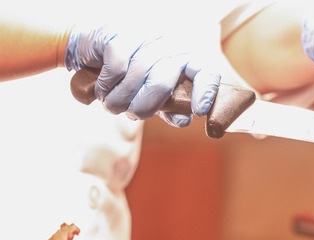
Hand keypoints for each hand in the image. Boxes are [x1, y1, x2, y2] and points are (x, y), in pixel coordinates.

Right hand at [64, 25, 219, 126]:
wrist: (96, 51)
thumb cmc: (135, 79)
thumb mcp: (157, 97)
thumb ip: (171, 109)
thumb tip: (184, 120)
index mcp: (188, 60)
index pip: (205, 72)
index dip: (205, 91)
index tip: (198, 111)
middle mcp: (172, 45)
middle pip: (162, 82)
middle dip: (143, 107)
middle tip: (132, 114)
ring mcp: (147, 36)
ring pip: (137, 75)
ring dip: (120, 99)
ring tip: (113, 105)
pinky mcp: (121, 33)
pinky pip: (117, 66)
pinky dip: (107, 84)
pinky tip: (103, 88)